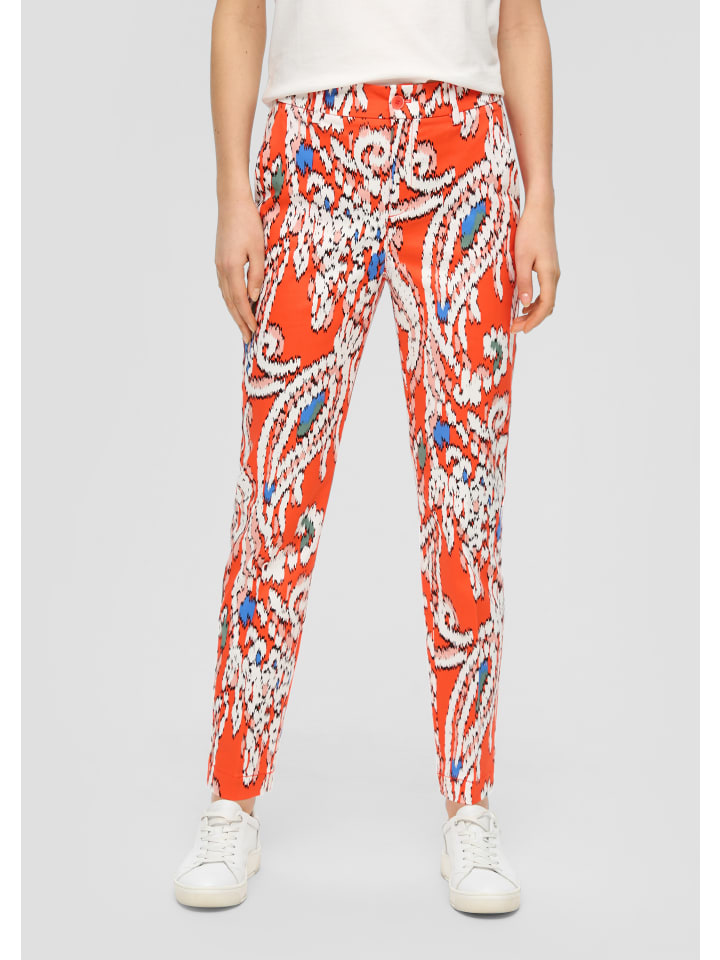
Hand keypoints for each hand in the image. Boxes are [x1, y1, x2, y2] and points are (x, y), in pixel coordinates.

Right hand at [215, 195, 265, 343]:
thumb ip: (257, 275)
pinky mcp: (220, 259)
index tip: (254, 333)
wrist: (231, 201)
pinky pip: (225, 285)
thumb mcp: (258, 249)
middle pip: (230, 302)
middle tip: (247, 339)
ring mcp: (219, 264)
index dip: (247, 318)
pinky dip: (231, 299)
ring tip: (243, 325)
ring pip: (226, 295)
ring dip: (235, 312)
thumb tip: (254, 298)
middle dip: (239, 321)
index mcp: (231, 268)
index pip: (240, 301)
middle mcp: (222, 269)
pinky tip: (237, 303)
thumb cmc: (248, 222)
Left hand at [511, 195, 559, 334]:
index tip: (521, 330)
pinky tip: (523, 304)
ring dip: (533, 311)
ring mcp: (552, 271)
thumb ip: (524, 282)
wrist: (539, 211)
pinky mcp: (548, 266)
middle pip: (547, 305)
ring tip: (516, 319)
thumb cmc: (529, 231)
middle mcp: (554, 275)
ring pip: (546, 299)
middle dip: (531, 319)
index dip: (534, 321)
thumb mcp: (522, 258)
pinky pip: (544, 290)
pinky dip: (535, 301)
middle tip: (513, 328)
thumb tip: (526, 304)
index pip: (546, 305)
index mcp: (549, 274)